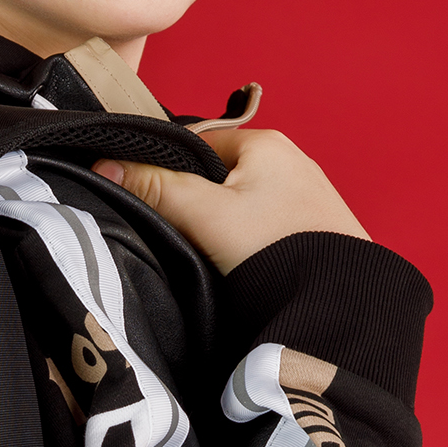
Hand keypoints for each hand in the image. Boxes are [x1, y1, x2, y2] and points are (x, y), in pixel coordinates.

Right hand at [91, 123, 366, 273]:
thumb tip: (106, 164)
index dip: (165, 170)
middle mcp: (291, 160)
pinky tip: (243, 266)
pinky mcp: (315, 230)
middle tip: (181, 233)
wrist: (340, 305)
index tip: (150, 199)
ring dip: (222, 226)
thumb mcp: (205, 215)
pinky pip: (265, 226)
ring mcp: (306, 196)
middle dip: (195, 202)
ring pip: (241, 203)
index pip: (195, 142)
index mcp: (265, 142)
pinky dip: (248, 243)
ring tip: (213, 255)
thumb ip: (156, 188)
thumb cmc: (277, 253)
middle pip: (217, 174)